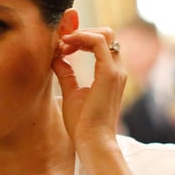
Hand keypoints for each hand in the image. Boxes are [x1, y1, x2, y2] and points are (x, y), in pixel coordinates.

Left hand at [51, 27, 126, 148]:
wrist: (92, 141)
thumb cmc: (83, 124)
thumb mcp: (72, 92)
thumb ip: (66, 74)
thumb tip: (57, 58)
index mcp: (111, 74)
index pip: (102, 44)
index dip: (82, 39)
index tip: (63, 47)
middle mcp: (117, 70)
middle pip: (106, 34)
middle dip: (82, 32)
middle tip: (62, 43)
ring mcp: (115, 71)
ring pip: (105, 34)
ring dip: (81, 34)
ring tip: (63, 44)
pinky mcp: (108, 74)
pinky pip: (98, 42)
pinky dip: (81, 38)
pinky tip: (66, 46)